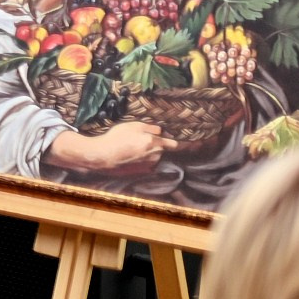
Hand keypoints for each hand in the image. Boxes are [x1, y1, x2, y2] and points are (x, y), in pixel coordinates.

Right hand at [49, 121, 178, 173]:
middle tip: (141, 142)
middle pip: (162, 150)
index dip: (185, 143)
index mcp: (154, 142)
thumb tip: (161, 131)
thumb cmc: (115, 138)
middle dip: (157, 146)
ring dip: (149, 154)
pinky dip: (142, 162)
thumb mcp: (131, 125)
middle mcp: (155, 155)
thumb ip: (149, 127)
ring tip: (132, 150)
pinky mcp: (141, 172)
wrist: (102, 156)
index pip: (174, 143)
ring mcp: (148, 165)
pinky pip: (146, 165)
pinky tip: (130, 158)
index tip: (196, 144)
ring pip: (154, 158)